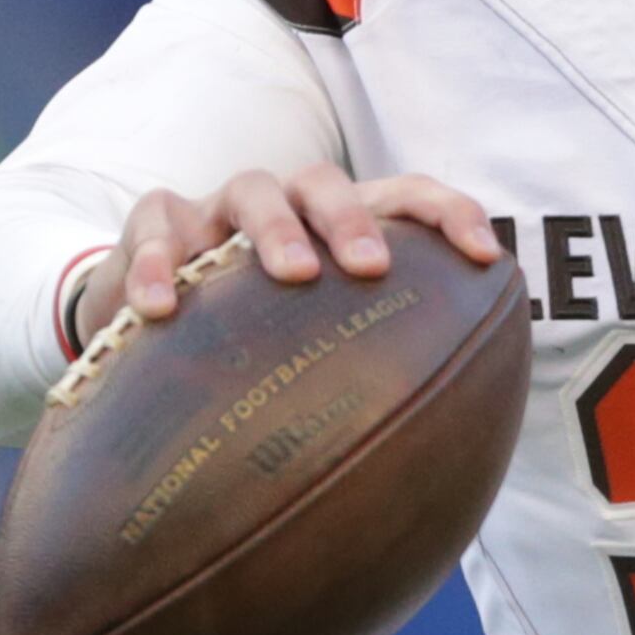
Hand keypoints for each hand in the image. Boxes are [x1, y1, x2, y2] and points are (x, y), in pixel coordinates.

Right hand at [70, 166, 504, 348]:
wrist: (146, 320)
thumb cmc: (254, 338)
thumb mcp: (312, 346)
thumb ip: (366, 372)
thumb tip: (438, 451)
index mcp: (334, 224)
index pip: (406, 196)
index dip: (450, 214)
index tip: (488, 257)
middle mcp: (282, 205)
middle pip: (324, 183)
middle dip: (353, 219)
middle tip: (372, 268)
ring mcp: (216, 210)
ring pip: (253, 188)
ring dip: (276, 227)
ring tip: (294, 274)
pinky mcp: (152, 225)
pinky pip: (156, 226)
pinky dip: (159, 264)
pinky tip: (161, 312)